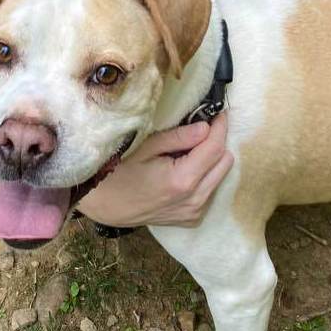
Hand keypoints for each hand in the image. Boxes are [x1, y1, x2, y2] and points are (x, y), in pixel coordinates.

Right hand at [77, 113, 233, 226]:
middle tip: (201, 130)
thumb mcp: (145, 148)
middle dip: (217, 142)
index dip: (220, 127)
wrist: (105, 207)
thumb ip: (178, 138)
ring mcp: (194, 212)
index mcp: (183, 180)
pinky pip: (210, 191)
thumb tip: (206, 127)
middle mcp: (194, 199)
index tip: (219, 112)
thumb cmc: (118, 173)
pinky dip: (204, 177)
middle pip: (224, 162)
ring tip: (188, 151)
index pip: (215, 148)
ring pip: (220, 176)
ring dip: (211, 160)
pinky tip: (184, 171)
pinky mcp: (191, 218)